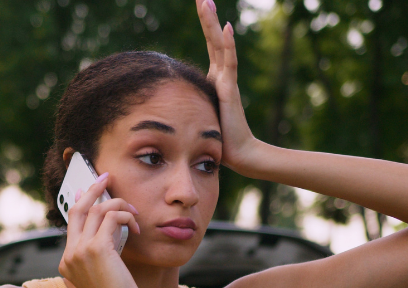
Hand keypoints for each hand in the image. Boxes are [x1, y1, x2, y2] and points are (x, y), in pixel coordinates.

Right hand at [59, 173, 144, 287]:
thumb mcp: (104, 274)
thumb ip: (101, 254)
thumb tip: (111, 230)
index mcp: (67, 262)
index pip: (73, 223)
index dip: (83, 203)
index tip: (93, 190)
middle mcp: (69, 254)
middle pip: (77, 209)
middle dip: (93, 189)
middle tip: (106, 177)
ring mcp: (80, 251)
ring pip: (97, 210)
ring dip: (119, 206)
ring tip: (134, 213)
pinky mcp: (96, 249)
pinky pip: (112, 217)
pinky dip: (126, 216)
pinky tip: (136, 227)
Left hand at [196, 0, 260, 172]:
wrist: (237, 153)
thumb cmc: (218, 140)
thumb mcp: (198, 116)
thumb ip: (190, 107)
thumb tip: (170, 112)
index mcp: (214, 79)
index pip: (210, 46)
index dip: (206, 27)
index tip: (201, 7)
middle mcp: (221, 75)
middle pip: (213, 39)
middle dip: (207, 18)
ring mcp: (226, 80)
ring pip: (219, 45)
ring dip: (212, 24)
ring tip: (206, 2)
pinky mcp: (229, 88)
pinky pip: (228, 61)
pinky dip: (227, 44)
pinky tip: (225, 28)